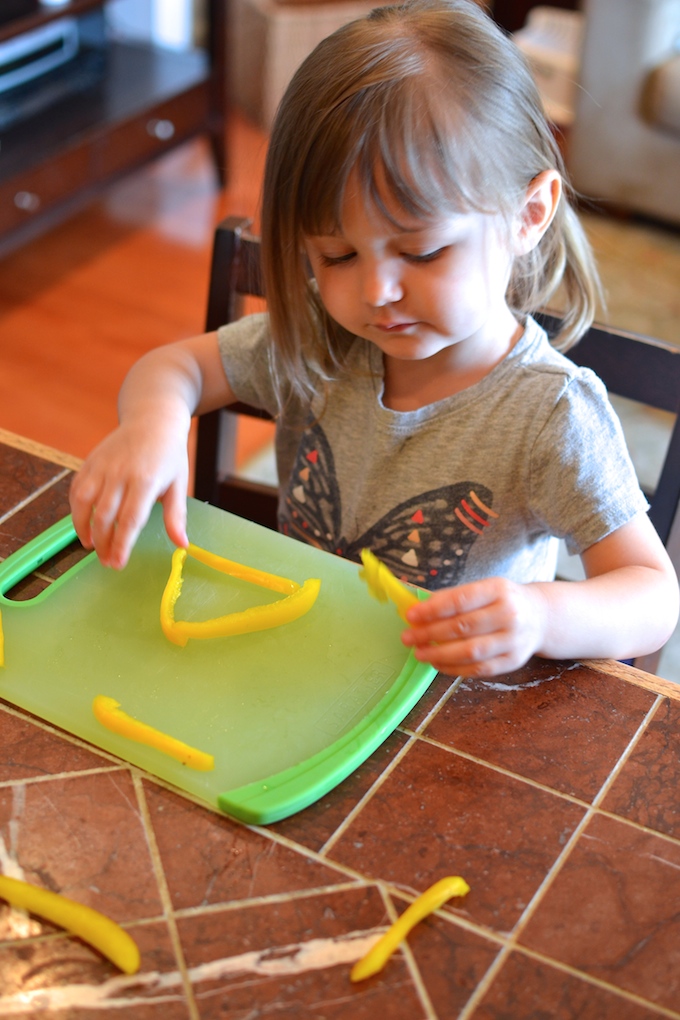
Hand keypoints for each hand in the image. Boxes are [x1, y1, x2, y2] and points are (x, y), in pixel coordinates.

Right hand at [69, 420, 188, 569]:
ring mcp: (102, 466)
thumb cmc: (169, 455)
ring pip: (84, 502)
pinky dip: (76, 509)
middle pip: (105, 516)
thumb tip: (183, 545)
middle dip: (104, 543)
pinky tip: (83, 523)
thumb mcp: (179, 484)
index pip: (130, 520)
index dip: (122, 544)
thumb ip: (176, 516)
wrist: (152, 420)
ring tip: (90, 545)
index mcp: (146, 480)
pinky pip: (76, 489)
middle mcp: (120, 473)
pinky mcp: (90, 461)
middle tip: (107, 562)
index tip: (118, 564)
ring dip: (83, 528)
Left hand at [401, 577, 545, 677]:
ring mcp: (513, 640)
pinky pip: (479, 670)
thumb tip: (418, 609)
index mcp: (498, 589)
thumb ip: (453, 598)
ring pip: (470, 652)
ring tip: (419, 653)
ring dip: (439, 654)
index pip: (460, 600)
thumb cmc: (503, 600)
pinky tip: (437, 664)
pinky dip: (454, 669)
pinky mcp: (513, 661)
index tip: (410, 615)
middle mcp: (509, 614)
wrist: (541, 616)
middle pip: (462, 627)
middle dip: (429, 634)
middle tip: (407, 637)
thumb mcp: (484, 589)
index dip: (432, 609)